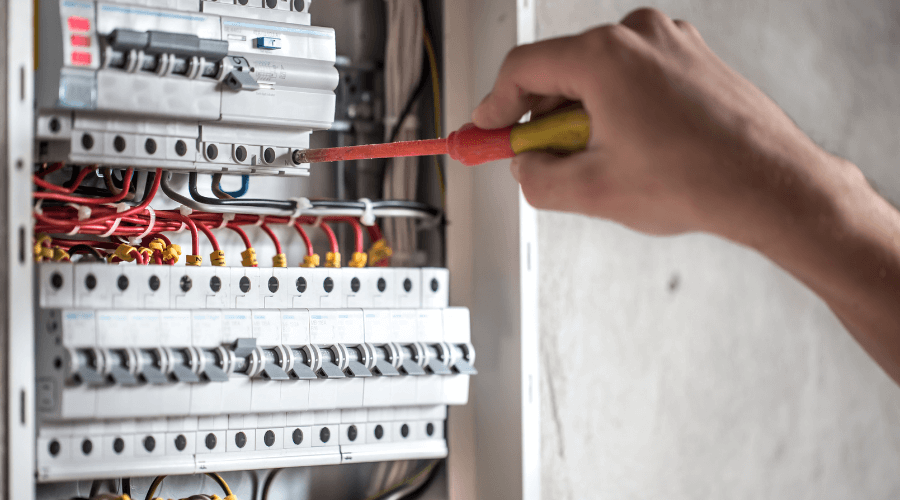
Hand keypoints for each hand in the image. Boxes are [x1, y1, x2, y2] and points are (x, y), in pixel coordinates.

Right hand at [472, 8, 863, 243]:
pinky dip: (617, 109)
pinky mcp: (691, 59)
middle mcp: (638, 36)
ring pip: (598, 76)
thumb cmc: (700, 180)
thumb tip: (524, 165)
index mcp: (606, 56)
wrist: (771, 184)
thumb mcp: (592, 191)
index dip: (494, 106)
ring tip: (597, 162)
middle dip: (541, 118)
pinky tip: (629, 149)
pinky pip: (633, 78)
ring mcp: (670, 43)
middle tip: (532, 157)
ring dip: (582, 117)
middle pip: (560, 70)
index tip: (484, 129)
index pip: (522, 68)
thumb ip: (535, 178)